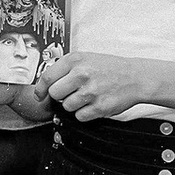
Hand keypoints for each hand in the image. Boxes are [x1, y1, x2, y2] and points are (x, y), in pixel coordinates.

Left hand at [37, 51, 151, 120]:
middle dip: (60, 96)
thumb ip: (65, 68)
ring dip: (73, 105)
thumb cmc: (109, 68)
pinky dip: (84, 113)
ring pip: (67, 106)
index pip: (47, 77)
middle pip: (55, 94)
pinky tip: (93, 104)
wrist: (135, 77)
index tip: (39, 95)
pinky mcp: (100, 107)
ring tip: (86, 96)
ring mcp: (91, 91)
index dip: (40, 89)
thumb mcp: (85, 58)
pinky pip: (80, 116)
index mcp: (75, 60)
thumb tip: (44, 83)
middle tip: (70, 93)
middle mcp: (82, 74)